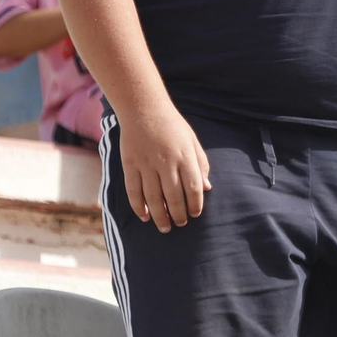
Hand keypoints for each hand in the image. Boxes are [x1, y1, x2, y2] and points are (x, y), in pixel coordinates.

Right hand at [118, 101, 210, 232]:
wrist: (143, 108)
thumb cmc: (172, 125)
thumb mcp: (192, 140)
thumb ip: (201, 164)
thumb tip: (207, 189)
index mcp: (184, 155)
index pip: (193, 187)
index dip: (195, 204)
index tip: (196, 214)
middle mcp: (166, 162)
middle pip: (174, 196)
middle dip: (179, 214)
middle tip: (181, 224)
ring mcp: (146, 164)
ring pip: (154, 198)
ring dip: (160, 216)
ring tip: (165, 227)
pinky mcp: (130, 165)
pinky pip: (134, 191)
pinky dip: (139, 207)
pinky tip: (145, 216)